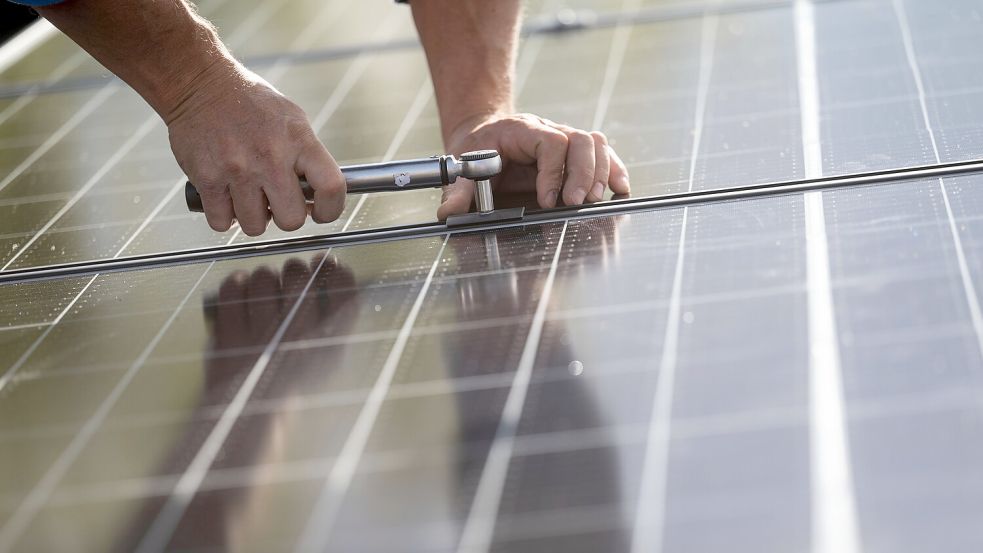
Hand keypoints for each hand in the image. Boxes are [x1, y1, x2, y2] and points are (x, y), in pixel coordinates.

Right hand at [166, 64, 345, 234]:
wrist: (199, 84)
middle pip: (291, 220)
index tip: (320, 211)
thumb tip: (318, 194)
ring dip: (253, 217)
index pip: (331, 187)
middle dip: (285, 216)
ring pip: (255, 227)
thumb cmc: (248, 101)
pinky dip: (224, 215)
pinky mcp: (207, 179)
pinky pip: (222, 222)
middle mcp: (270, 157)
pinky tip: (226, 195)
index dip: (330, 209)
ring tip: (248, 194)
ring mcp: (238, 170)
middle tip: (277, 201)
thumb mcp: (292, 118)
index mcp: (298, 140)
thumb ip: (307, 155)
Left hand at [438, 113, 630, 219]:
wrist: (483, 132)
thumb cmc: (475, 148)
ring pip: (596, 144)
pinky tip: (620, 187)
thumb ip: (458, 188)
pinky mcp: (574, 154)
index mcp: (522, 130)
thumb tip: (448, 212)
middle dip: (582, 174)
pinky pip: (603, 154)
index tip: (547, 200)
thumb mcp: (461, 163)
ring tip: (593, 199)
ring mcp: (564, 140)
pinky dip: (614, 169)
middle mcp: (548, 130)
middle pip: (581, 141)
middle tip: (574, 203)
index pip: (551, 143)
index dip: (554, 172)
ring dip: (600, 172)